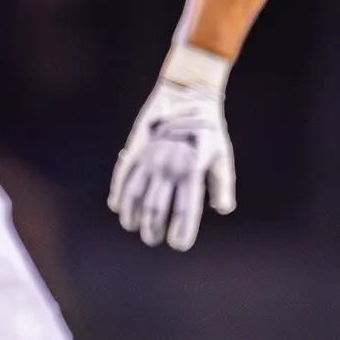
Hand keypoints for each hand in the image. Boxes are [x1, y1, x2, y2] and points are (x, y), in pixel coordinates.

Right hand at [109, 50, 235, 249]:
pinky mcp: (136, 151)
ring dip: (133, 216)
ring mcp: (150, 159)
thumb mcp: (222, 155)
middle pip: (156, 208)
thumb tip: (222, 210)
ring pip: (135, 196)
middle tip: (153, 240)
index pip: (185, 210)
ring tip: (133, 228)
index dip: (181, 230)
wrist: (186, 94)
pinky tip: (117, 208)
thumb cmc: (209, 128)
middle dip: (153, 228)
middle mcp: (168, 168)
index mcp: (192, 171)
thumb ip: (221, 184)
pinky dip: (119, 195)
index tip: (178, 245)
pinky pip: (123, 177)